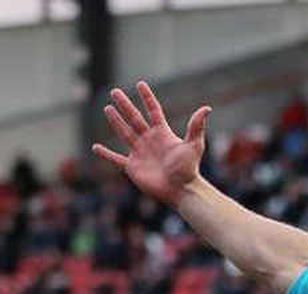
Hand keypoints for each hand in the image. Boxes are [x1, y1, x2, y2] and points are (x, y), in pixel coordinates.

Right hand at [93, 81, 210, 206]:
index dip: (147, 98)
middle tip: (115, 92)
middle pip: (135, 118)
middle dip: (125, 105)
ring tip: (107, 109)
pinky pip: (115, 159)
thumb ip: (196, 127)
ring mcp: (140, 153)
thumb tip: (207, 108)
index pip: (153, 111)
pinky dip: (105, 154)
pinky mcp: (132, 167)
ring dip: (115, 121)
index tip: (140, 84)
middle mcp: (150, 141)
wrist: (181, 190)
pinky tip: (95, 148)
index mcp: (163, 134)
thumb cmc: (188, 169)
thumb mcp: (194, 145)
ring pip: (124, 133)